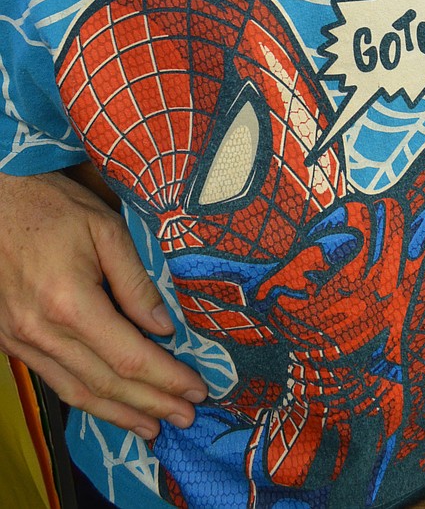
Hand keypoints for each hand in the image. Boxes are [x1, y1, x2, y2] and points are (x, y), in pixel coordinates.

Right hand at [0, 170, 205, 438]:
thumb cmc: (53, 208)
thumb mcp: (105, 229)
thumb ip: (136, 282)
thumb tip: (164, 327)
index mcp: (70, 303)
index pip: (129, 358)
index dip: (166, 379)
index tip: (196, 390)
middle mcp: (43, 332)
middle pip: (106, 384)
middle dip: (151, 404)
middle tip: (186, 417)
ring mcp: (22, 342)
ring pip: (77, 392)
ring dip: (119, 415)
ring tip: (153, 426)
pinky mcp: (12, 342)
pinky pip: (55, 381)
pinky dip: (86, 400)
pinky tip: (109, 406)